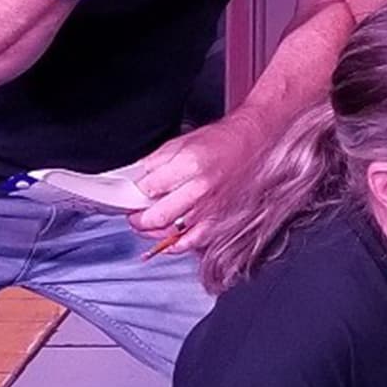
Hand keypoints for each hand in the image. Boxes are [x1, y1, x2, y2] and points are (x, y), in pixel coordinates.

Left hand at [127, 111, 270, 249]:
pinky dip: (175, 245)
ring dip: (152, 231)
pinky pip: (192, 242)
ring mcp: (210, 208)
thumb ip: (155, 162)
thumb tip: (135, 180)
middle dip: (138, 217)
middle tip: (134, 213)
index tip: (134, 193)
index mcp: (190, 164)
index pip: (148, 188)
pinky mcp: (219, 220)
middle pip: (156, 216)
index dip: (135, 192)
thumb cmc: (221, 141)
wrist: (252, 143)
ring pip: (170, 233)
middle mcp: (200, 189)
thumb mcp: (181, 142)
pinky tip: (166, 241)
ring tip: (148, 223)